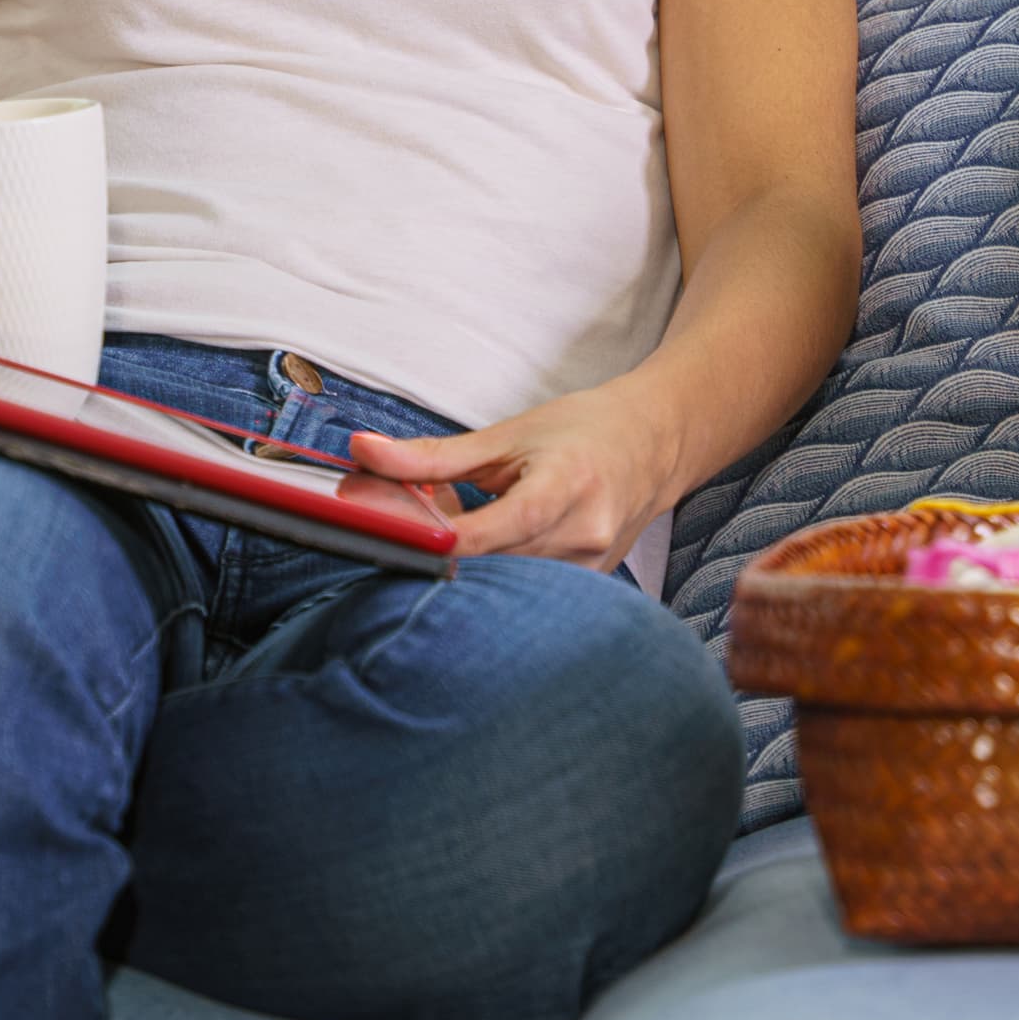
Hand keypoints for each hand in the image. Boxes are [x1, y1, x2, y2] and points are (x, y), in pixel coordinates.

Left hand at [341, 382, 682, 568]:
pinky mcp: (584, 588)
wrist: (656, 444)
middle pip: (486, 563)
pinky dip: (492, 568)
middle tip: (407, 514)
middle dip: (435, 545)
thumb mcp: (507, 434)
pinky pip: (521, 589)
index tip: (382, 531)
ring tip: (458, 519)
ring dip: (463, 560)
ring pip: (499, 582)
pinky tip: (489, 539)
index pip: (486, 533)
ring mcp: (587, 570)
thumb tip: (362, 453)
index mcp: (565, 487)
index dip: (430, 541)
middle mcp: (582, 537)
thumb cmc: (585, 431)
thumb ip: (432, 455)